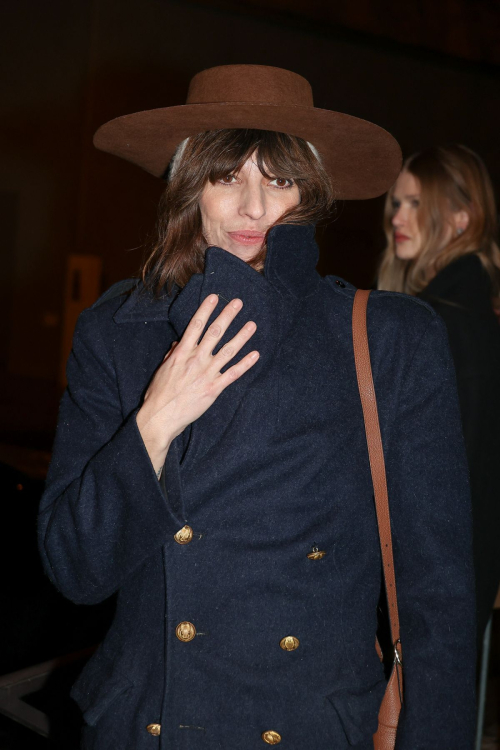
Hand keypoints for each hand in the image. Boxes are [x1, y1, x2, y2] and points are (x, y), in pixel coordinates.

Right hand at [136, 294, 258, 472]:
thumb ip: (173, 354)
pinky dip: (245, 364)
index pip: (195, 325)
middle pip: (214, 332)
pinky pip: (233, 374)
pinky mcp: (214, 388)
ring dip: (241, 336)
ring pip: (228, 351)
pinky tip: (255, 355)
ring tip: (252, 324)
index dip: (206, 309)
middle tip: (238, 303)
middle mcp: (196, 359)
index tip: (215, 297)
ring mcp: (207, 373)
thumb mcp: (163, 369)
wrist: (160, 416)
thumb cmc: (158, 394)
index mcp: (181, 352)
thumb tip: (179, 342)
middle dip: (227, 316)